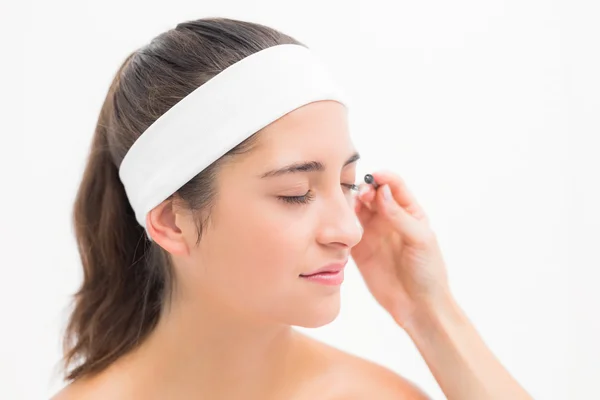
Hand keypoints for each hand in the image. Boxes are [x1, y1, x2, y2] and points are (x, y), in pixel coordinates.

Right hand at [351, 170, 451, 327]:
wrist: (418, 306)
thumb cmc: (428, 272)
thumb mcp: (420, 240)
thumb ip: (400, 216)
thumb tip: (382, 192)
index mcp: (409, 213)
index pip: (394, 187)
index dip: (384, 178)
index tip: (375, 177)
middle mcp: (389, 219)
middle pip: (373, 194)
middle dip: (366, 189)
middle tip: (363, 195)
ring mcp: (373, 234)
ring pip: (357, 210)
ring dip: (352, 204)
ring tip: (350, 207)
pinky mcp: (359, 250)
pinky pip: (346, 232)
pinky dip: (341, 224)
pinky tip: (341, 223)